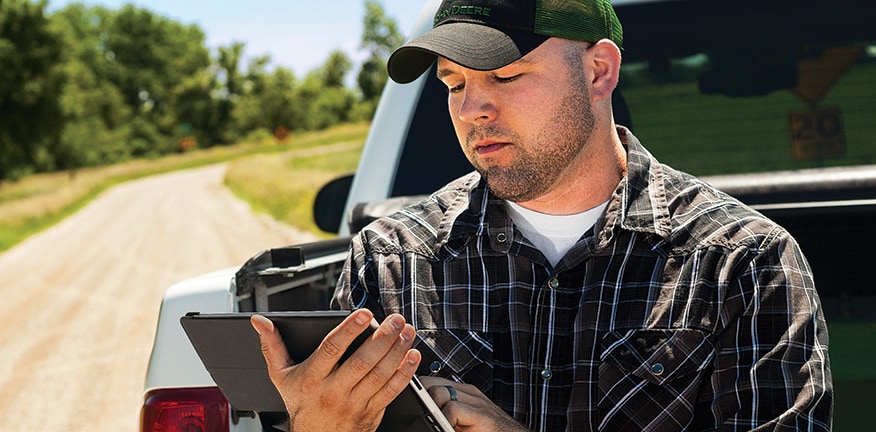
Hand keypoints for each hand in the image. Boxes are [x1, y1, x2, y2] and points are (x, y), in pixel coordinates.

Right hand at [252, 309, 420, 431]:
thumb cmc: (300, 404)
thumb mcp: (280, 376)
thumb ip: (272, 346)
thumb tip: (260, 321)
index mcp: (312, 377)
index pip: (332, 350)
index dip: (349, 330)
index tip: (364, 314)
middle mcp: (333, 391)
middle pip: (362, 362)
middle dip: (382, 338)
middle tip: (395, 319)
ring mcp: (354, 403)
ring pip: (379, 375)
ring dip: (397, 351)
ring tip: (407, 331)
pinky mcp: (371, 412)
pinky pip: (391, 391)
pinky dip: (404, 373)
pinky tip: (412, 355)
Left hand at [420, 376, 528, 431]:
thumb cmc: (487, 431)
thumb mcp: (461, 421)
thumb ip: (446, 414)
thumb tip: (423, 413)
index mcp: (462, 392)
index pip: (431, 380)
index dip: (418, 390)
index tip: (408, 400)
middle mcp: (468, 393)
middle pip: (431, 382)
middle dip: (421, 397)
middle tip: (418, 412)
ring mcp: (476, 402)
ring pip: (439, 392)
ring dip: (432, 409)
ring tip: (435, 421)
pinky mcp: (482, 415)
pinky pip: (453, 409)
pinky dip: (445, 420)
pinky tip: (449, 428)